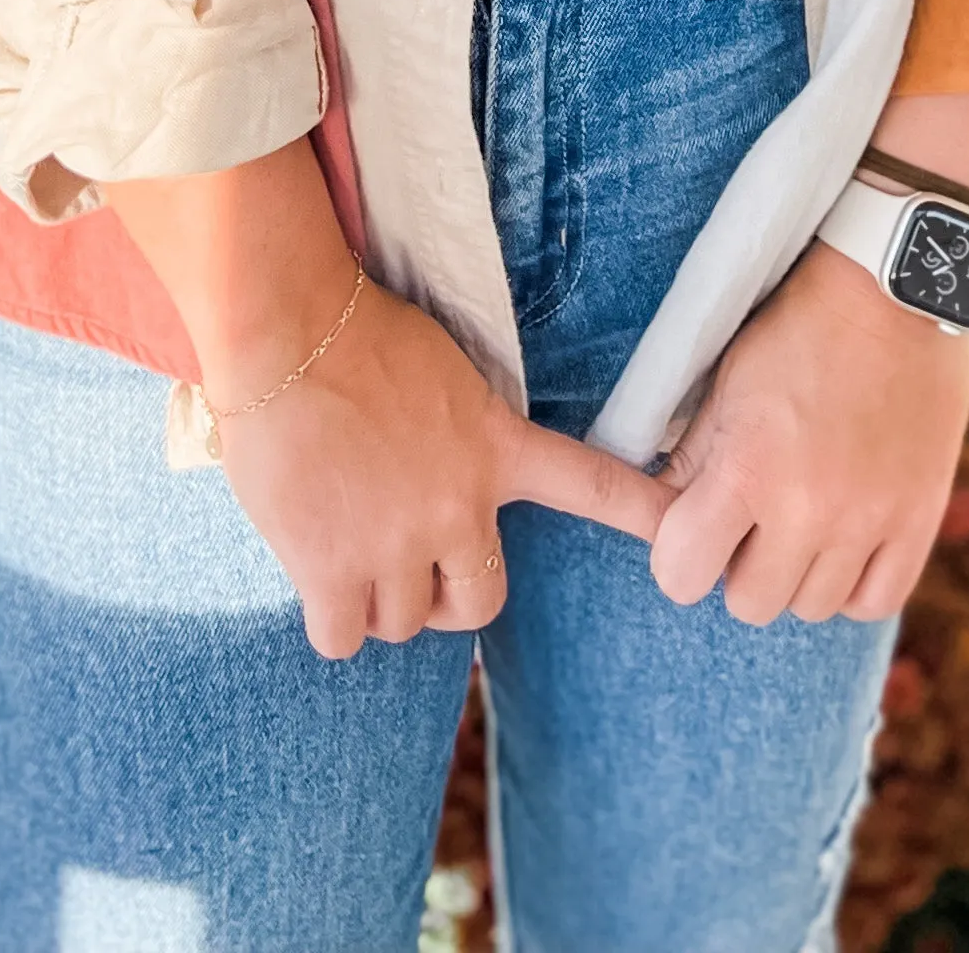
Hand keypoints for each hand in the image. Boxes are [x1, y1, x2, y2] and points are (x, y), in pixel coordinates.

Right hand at [216, 276, 663, 660]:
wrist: (289, 331)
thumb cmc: (354, 334)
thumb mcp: (441, 373)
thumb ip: (460, 433)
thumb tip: (438, 469)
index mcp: (495, 447)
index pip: (591, 485)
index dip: (640, 515)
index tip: (679, 530)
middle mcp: (458, 507)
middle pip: (480, 603)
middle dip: (447, 595)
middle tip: (411, 561)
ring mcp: (397, 544)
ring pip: (404, 623)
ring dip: (380, 601)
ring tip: (345, 543)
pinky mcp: (333, 569)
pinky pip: (344, 637)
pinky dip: (330, 617)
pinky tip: (313, 570)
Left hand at [647, 240, 968, 626]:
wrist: (893, 287)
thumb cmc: (797, 327)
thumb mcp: (727, 383)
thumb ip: (691, 459)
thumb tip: (659, 518)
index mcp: (748, 468)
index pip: (681, 576)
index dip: (680, 554)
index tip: (695, 526)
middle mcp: (809, 508)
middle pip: (750, 604)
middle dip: (741, 565)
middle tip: (757, 514)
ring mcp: (870, 519)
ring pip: (811, 607)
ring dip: (800, 572)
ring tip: (806, 514)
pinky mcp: (920, 518)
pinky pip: (875, 601)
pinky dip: (854, 582)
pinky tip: (846, 540)